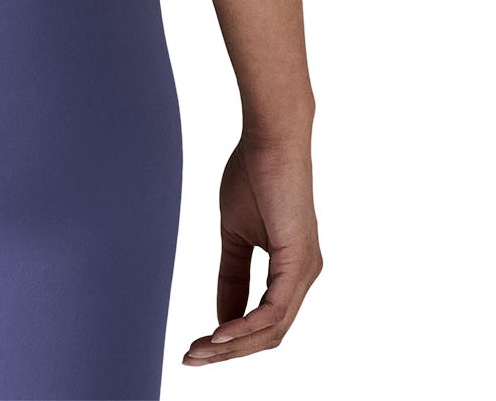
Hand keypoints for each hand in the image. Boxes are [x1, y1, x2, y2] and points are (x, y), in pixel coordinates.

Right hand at [183, 136, 320, 365]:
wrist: (270, 138)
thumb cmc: (254, 175)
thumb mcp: (234, 234)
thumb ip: (232, 275)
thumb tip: (221, 317)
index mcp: (291, 270)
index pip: (264, 322)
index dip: (230, 340)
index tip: (195, 346)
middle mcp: (304, 276)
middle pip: (268, 335)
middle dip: (227, 352)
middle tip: (190, 358)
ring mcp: (305, 271)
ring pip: (271, 330)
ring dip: (232, 345)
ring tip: (198, 351)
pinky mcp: (299, 262)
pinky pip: (274, 310)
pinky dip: (245, 327)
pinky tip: (219, 333)